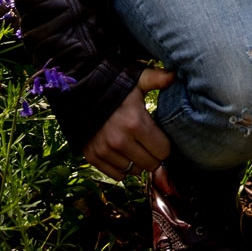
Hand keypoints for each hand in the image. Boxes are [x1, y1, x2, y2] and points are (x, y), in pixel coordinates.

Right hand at [84, 68, 175, 182]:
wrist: (76, 93)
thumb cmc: (112, 86)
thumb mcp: (135, 79)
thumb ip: (156, 78)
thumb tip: (175, 75)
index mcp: (136, 123)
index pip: (163, 151)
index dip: (164, 145)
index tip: (159, 137)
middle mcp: (120, 141)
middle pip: (151, 164)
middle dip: (153, 155)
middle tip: (148, 143)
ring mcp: (105, 151)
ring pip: (134, 171)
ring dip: (137, 162)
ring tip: (134, 146)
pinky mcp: (93, 157)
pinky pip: (116, 175)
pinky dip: (121, 168)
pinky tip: (121, 153)